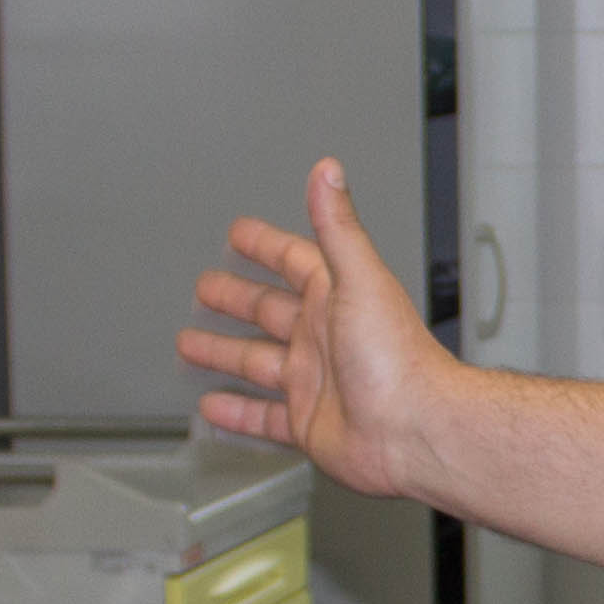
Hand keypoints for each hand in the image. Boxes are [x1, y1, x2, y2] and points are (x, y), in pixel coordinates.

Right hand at [180, 158, 448, 498]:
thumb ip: (339, 226)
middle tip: (205, 287)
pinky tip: (213, 407)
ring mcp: (315, 382)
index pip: (294, 262)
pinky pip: (262, 417)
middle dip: (237, 298)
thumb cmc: (399, 358)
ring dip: (224, 353)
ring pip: (257, 363)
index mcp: (337, 298)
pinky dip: (236, 413)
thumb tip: (329, 173)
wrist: (414, 430)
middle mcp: (325, 338)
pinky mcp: (308, 423)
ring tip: (190, 343)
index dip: (266, 246)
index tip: (239, 233)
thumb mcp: (361, 279)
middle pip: (269, 311)